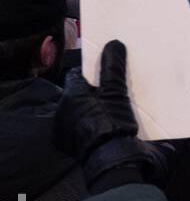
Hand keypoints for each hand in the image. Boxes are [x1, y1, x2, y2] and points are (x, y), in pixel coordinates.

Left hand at [55, 39, 137, 161]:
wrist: (111, 158)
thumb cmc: (111, 121)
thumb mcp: (116, 92)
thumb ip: (113, 67)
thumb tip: (114, 43)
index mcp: (70, 95)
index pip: (76, 76)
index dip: (91, 73)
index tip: (105, 75)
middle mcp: (62, 112)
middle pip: (78, 95)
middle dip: (92, 92)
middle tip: (112, 93)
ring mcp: (65, 131)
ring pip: (79, 112)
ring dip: (92, 109)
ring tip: (112, 110)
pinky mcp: (71, 146)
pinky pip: (81, 128)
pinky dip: (91, 125)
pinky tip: (106, 127)